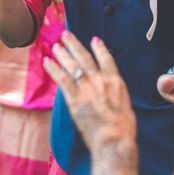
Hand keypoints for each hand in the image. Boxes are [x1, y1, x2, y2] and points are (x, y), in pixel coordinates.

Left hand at [43, 32, 136, 151]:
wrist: (114, 140)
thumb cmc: (123, 129)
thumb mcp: (126, 106)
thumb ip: (117, 96)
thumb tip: (113, 94)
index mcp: (116, 83)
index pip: (107, 60)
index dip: (100, 49)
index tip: (94, 40)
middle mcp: (100, 81)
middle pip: (85, 58)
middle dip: (75, 45)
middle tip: (66, 34)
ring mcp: (86, 89)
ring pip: (72, 66)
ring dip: (63, 54)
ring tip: (56, 45)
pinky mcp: (74, 99)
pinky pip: (62, 80)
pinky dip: (54, 69)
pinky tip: (47, 61)